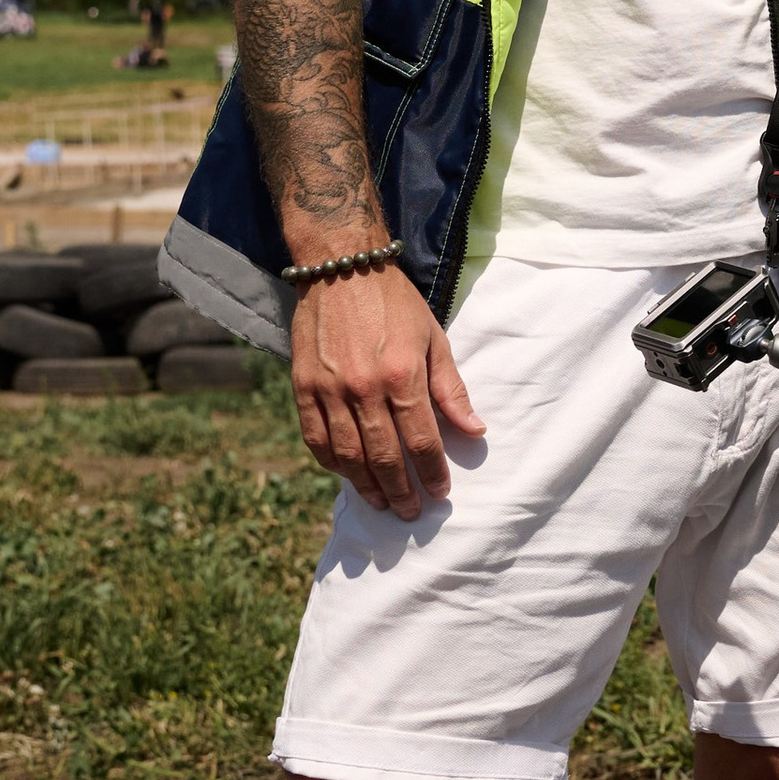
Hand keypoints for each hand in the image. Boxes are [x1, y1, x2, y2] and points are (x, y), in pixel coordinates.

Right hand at [290, 261, 483, 518]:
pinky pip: (315, 437)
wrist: (341, 267)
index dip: (432, 473)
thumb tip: (475, 431)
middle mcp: (364, 387)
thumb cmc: (395, 302)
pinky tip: (345, 473)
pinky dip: (330, 462)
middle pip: (383, 456)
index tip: (440, 492)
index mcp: (402, 375)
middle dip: (400, 490)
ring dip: (366, 485)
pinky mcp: (303, 386)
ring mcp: (330, 389)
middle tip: (410, 512)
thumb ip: (451, 389)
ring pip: (348, 455)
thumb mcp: (434, 338)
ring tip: (381, 502)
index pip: (421, 441)